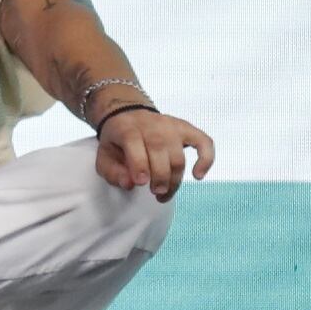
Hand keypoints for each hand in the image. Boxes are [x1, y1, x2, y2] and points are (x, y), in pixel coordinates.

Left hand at [96, 108, 211, 200]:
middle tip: (155, 192)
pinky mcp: (188, 130)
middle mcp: (153, 126)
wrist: (129, 115)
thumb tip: (130, 184)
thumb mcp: (104, 155)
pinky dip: (206, 159)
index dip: (139, 165)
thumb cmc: (118, 141)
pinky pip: (204, 143)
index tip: (141, 183)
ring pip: (179, 157)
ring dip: (174, 180)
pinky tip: (198, 176)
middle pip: (161, 153)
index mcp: (128, 129)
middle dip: (160, 177)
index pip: (135, 144)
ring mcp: (172, 127)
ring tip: (164, 194)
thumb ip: (111, 171)